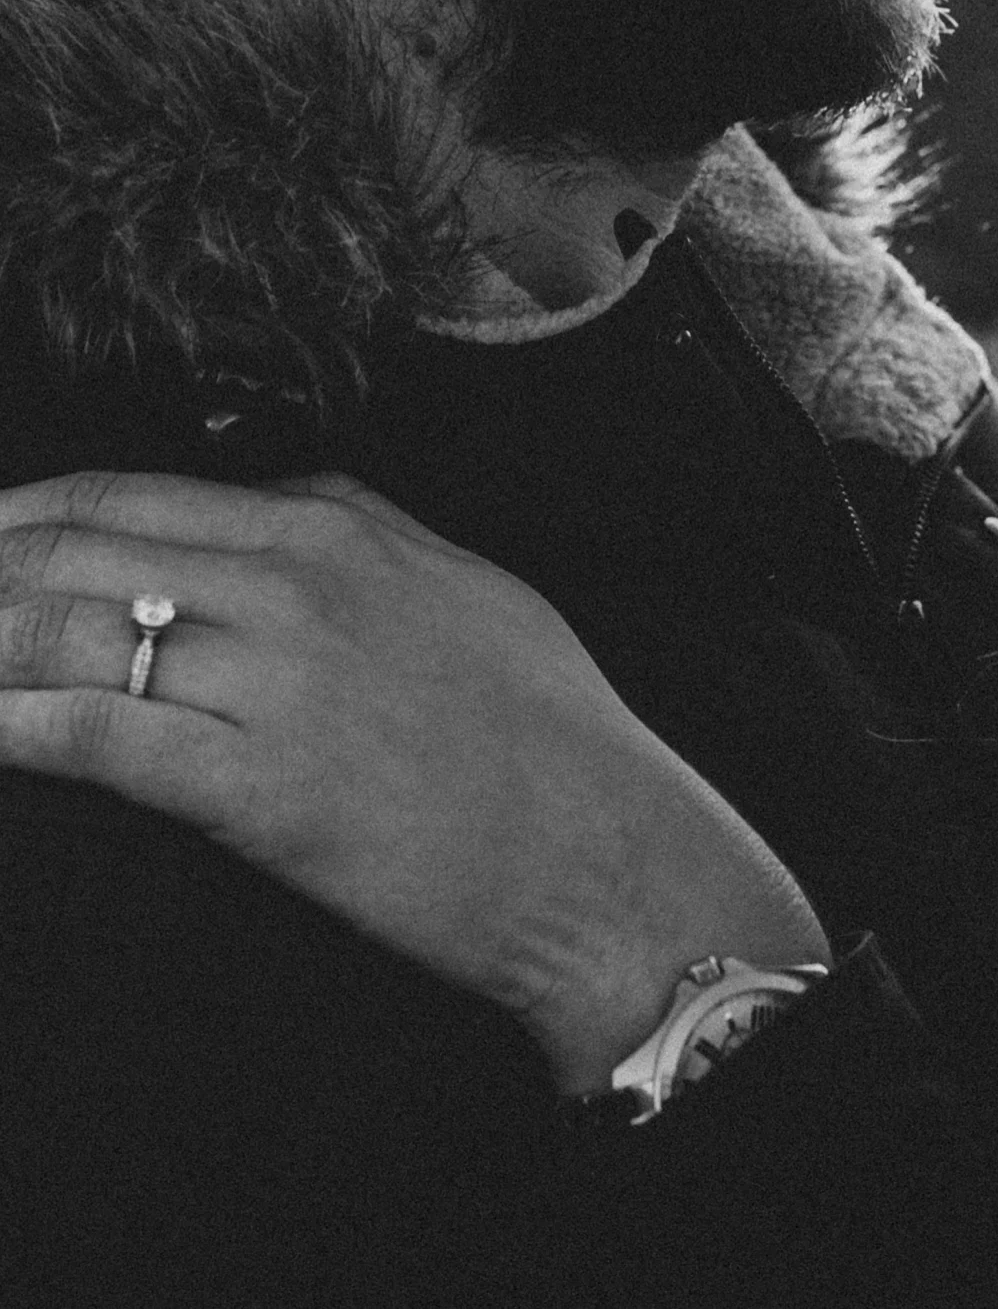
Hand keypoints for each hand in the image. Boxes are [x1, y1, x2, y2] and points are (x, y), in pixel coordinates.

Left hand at [0, 470, 828, 1092]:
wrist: (597, 846)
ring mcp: (274, 677)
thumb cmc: (548, 729)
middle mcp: (295, 578)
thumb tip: (293, 502)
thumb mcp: (462, 584)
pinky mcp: (258, 785)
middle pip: (82, 546)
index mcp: (337, 522)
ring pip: (73, 630)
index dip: (24, 513)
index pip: (132, 493)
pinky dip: (15, 726)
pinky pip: (99, 737)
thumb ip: (367, 532)